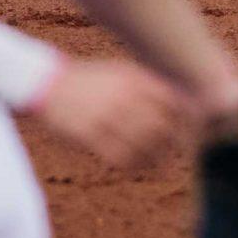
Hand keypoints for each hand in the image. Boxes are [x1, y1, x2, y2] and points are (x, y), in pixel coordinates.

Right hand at [29, 57, 195, 169]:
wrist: (49, 85)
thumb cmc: (91, 79)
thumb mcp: (121, 71)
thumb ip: (147, 83)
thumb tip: (179, 98)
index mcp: (134, 80)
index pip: (171, 102)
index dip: (183, 118)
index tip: (188, 130)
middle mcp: (123, 97)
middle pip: (160, 126)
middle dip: (171, 142)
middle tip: (176, 152)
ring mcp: (106, 116)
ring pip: (142, 144)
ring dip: (154, 158)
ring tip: (159, 164)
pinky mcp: (89, 135)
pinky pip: (118, 156)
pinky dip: (132, 164)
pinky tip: (135, 167)